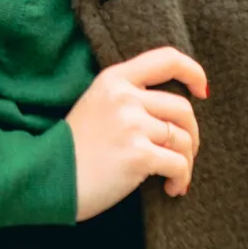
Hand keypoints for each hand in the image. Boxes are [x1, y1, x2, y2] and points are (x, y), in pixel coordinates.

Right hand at [64, 46, 207, 220]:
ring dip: (186, 162)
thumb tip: (174, 112)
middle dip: (192, 134)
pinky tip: (171, 189)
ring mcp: (131, 125)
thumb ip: (128, 98)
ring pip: (183, 139)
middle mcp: (124, 97)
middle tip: (184, 153)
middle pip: (183, 108)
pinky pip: (178, 165)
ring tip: (174, 177)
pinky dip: (181, 180)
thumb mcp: (95, 106)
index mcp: (114, 79)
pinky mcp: (138, 155)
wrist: (44, 177)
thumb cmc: (72, 148)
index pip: (166, 59)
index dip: (193, 72)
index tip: (202, 90)